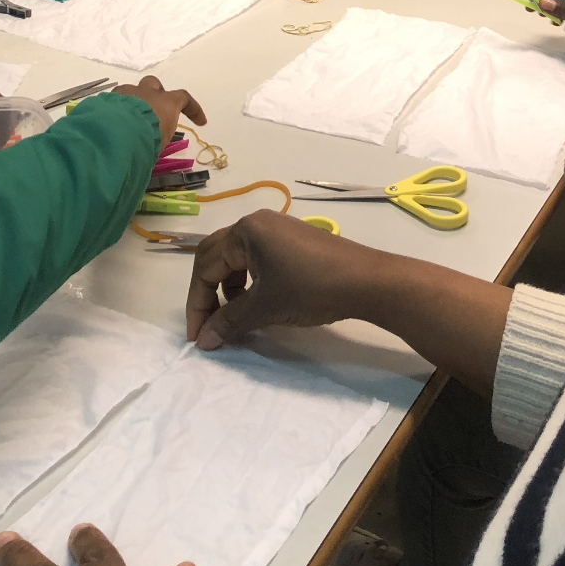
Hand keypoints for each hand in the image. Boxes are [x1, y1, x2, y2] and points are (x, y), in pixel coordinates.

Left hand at [113, 75, 205, 146]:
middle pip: (154, 84)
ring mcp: (126, 94)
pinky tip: (114, 122)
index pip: (184, 99)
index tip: (201, 122)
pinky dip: (116, 110)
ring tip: (130, 120)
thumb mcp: (160, 142)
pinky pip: (114, 101)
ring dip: (133, 102)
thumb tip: (152, 145)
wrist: (118, 134)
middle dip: (155, 94)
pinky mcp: (107, 99)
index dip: (194, 109)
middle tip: (154, 110)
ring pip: (131, 90)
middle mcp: (147, 93)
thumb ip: (159, 137)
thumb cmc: (147, 139)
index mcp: (165, 103)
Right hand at [186, 209, 371, 347]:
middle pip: (217, 257)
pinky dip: (249, 283)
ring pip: (238, 259)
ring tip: (234, 318)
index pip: (206, 266)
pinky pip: (258, 260)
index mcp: (246, 231)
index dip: (198, 303)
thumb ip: (230, 322)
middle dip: (208, 293)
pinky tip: (257, 304)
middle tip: (208, 326)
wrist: (366, 281)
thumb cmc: (311, 287)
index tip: (198, 336)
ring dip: (229, 289)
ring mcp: (277, 230)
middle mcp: (257, 223)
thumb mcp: (266, 306)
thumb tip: (203, 342)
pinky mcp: (293, 242)